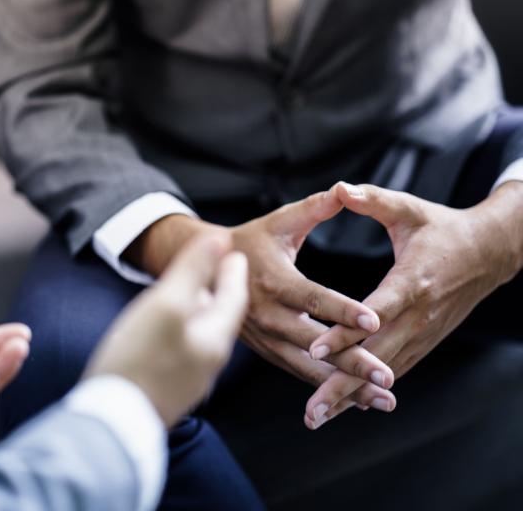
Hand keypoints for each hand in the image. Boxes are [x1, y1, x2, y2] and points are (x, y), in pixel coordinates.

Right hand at [85, 234, 247, 426]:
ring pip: (201, 334)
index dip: (232, 271)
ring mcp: (187, 378)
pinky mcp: (167, 389)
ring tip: (191, 294)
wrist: (111, 424)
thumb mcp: (167, 304)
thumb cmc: (138, 360)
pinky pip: (182, 350)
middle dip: (219, 290)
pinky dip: (181, 330)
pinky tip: (164, 329)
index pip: (234, 297)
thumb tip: (220, 240)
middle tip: (217, 268)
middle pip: (219, 316)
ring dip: (199, 310)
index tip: (233, 251)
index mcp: (215, 338)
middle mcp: (207, 361)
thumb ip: (194, 270)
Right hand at [232, 190, 393, 394]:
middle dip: (352, 362)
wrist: (205, 271)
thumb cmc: (250, 242)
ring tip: (382, 400)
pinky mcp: (266, 351)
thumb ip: (312, 209)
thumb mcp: (278, 222)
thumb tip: (343, 191)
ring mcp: (265, 338)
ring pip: (308, 367)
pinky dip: (326, 387)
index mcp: (274, 280)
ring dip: (344, 386)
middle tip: (387, 378)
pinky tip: (357, 399)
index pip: (313, 298)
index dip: (342, 310)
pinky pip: (298, 372)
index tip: (375, 321)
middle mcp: (268, 315)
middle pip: (314, 343)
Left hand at [304, 182, 522, 428]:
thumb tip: (340, 188)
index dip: (346, 331)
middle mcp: (418, 316)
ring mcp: (423, 334)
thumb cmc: (442, 228)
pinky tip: (341, 407)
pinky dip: (367, 391)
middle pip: (375, 356)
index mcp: (412, 281)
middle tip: (310, 411)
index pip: (374, 312)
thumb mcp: (409, 209)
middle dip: (340, 385)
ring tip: (316, 418)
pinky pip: (392, 370)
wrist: (489, 252)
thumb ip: (374, 200)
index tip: (316, 349)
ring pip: (382, 372)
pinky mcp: (423, 342)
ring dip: (350, 397)